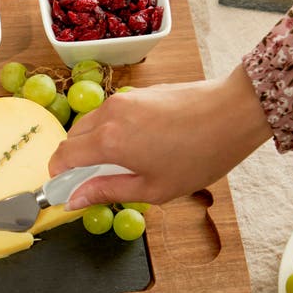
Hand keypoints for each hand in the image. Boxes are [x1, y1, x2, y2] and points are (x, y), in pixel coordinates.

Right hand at [49, 65, 272, 207]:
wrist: (234, 113)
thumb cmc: (199, 156)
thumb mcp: (153, 188)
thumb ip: (107, 191)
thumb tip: (74, 199)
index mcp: (108, 141)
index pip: (62, 156)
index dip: (58, 176)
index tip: (67, 189)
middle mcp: (109, 114)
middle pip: (72, 138)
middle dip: (76, 161)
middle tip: (97, 182)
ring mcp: (124, 99)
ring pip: (92, 123)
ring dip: (94, 145)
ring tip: (124, 165)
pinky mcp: (139, 92)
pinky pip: (112, 114)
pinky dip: (112, 130)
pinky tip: (140, 145)